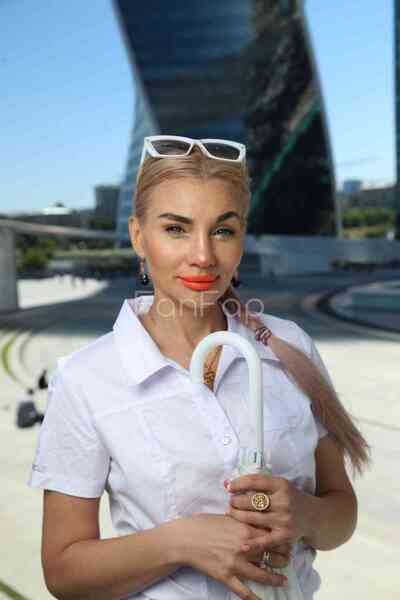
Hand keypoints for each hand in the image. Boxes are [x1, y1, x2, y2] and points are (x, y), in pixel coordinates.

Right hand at [173, 513, 287, 599]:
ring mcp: (236, 563)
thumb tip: (258, 523)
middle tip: (287, 561)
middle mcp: (244, 546)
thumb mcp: (227, 517)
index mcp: (245, 528)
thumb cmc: (204, 524)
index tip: (287, 542)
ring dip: (275, 579)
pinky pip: (244, 591)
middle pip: (272, 555)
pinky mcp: (226, 576)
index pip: (272, 536)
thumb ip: (244, 521)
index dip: (282, 540)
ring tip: (283, 581)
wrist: (185, 539)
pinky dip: (255, 598)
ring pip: (263, 574)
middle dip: (282, 559)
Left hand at [226, 474, 312, 547]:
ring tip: (230, 512)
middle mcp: (284, 501)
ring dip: (237, 515)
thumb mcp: (279, 485)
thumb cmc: (290, 498)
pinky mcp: (285, 536)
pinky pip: (265, 540)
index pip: (254, 481)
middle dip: (236, 501)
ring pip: (254, 518)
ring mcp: (284, 519)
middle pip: (252, 501)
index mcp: (281, 485)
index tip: (228, 486)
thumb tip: (228, 483)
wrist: (314, 516)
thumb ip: (258, 483)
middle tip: (229, 502)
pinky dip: (252, 544)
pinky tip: (241, 544)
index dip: (238, 483)